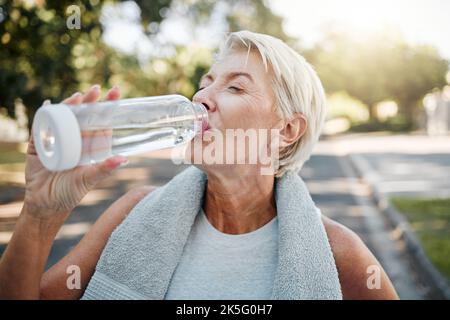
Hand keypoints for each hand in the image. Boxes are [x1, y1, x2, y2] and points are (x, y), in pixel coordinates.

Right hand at [23, 85, 127, 219]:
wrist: (44, 205)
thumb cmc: (70, 193)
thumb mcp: (88, 179)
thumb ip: (104, 169)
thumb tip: (124, 159)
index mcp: (89, 147)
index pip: (100, 123)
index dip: (107, 109)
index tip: (116, 93)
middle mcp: (75, 140)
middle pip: (83, 116)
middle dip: (90, 102)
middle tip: (97, 89)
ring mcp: (56, 140)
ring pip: (64, 117)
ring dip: (70, 105)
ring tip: (78, 96)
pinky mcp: (39, 144)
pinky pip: (41, 126)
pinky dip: (43, 115)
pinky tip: (47, 105)